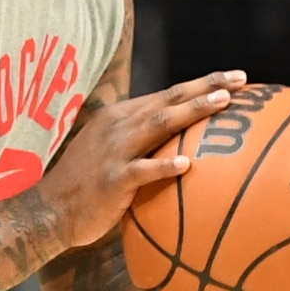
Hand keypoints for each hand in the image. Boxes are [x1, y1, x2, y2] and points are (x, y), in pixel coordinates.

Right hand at [32, 70, 246, 251]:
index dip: (201, 84)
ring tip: (223, 104)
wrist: (49, 210)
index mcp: (120, 116)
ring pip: (159, 124)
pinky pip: (142, 170)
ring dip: (192, 111)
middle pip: (169, 100)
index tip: (235, 79)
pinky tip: (188, 164)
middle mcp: (118, 126)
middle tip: (240, 80)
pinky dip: (165, 166)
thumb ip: (142, 143)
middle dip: (206, 87)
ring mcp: (114, 151)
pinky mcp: (112, 179)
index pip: (168, 95)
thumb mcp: (112, 152)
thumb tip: (184, 145)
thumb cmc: (87, 186)